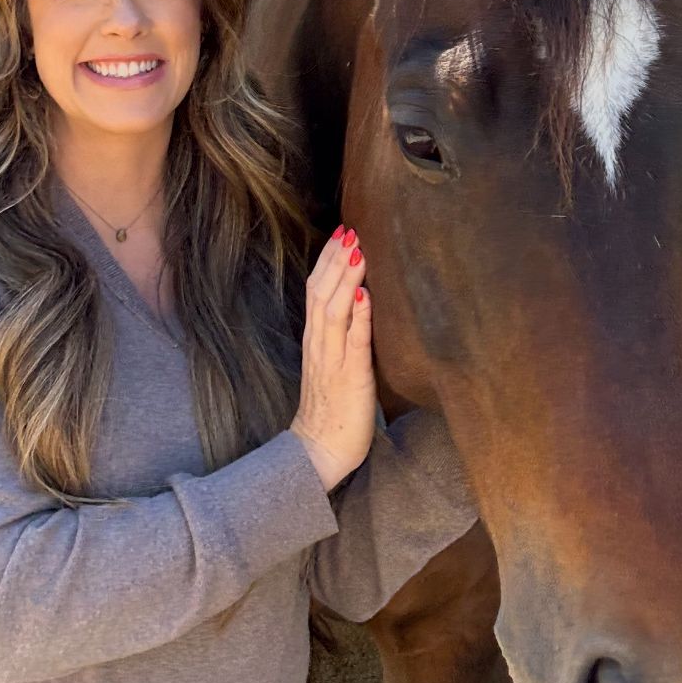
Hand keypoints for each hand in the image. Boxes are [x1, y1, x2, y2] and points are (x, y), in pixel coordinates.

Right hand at [290, 226, 375, 491]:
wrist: (317, 453)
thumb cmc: (331, 410)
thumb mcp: (333, 365)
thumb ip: (342, 336)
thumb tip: (359, 302)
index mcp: (315, 341)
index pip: (316, 291)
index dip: (328, 260)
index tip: (343, 231)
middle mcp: (319, 346)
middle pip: (320, 293)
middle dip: (335, 259)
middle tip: (351, 229)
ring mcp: (332, 361)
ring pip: (332, 311)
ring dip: (345, 278)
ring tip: (358, 250)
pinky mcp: (348, 380)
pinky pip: (352, 344)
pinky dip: (359, 317)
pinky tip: (366, 295)